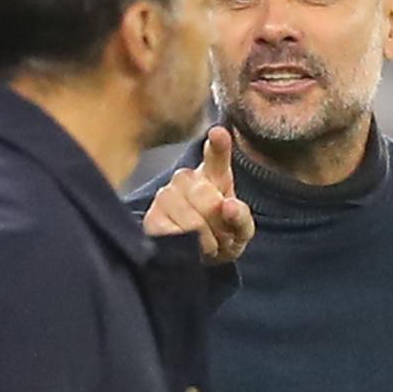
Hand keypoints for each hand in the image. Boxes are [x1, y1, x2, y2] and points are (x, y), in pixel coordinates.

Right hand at [143, 126, 254, 263]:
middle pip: (206, 197)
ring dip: (204, 239)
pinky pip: (173, 232)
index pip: (216, 155)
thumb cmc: (222, 235)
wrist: (199, 259)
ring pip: (190, 218)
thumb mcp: (241, 229)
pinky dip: (187, 245)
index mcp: (214, 173)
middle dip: (218, 224)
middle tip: (221, 236)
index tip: (218, 132)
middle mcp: (186, 178)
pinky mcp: (151, 217)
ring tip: (207, 243)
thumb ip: (241, 216)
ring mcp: (166, 195)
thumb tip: (229, 206)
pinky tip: (188, 246)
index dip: (218, 143)